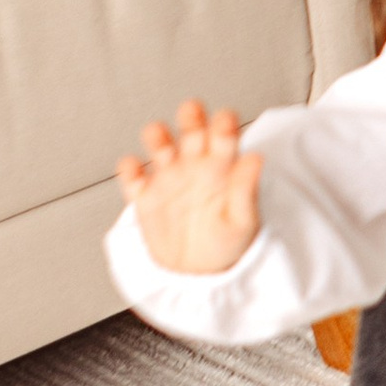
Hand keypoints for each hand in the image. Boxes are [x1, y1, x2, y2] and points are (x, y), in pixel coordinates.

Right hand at [117, 100, 262, 275]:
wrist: (200, 273)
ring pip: (159, 143)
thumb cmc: (227, 241)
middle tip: (191, 111)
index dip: (223, 123)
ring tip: (159, 138)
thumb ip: (246, 189)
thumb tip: (256, 158)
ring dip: (157, 135)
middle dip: (190, 116)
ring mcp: (168, 177)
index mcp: (222, 164)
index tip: (224, 122)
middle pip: (191, 128)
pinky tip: (134, 169)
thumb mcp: (243, 220)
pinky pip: (132, 176)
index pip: (224, 133)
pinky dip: (129, 169)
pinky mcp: (144, 196)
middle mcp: (194, 163)